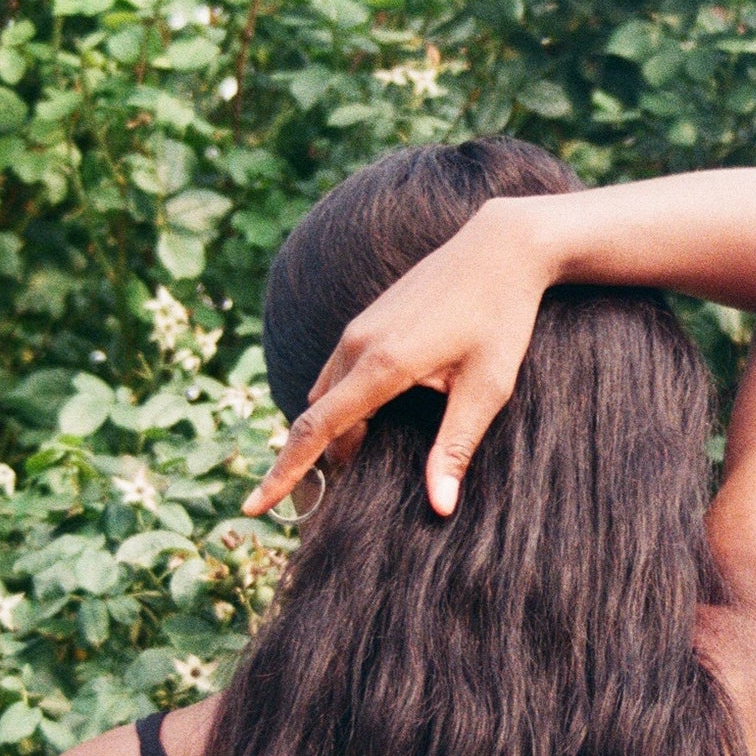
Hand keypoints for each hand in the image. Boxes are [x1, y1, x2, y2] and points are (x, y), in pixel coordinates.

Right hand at [242, 198, 550, 518]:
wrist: (500, 248)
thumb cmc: (502, 320)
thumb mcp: (488, 389)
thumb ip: (456, 447)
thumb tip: (439, 506)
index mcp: (381, 364)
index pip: (316, 430)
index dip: (284, 474)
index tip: (253, 506)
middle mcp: (357, 345)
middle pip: (319, 419)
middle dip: (316, 462)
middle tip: (330, 505)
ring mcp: (359, 329)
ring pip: (327, 396)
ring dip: (333, 434)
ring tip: (355, 469)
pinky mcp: (368, 322)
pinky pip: (338, 375)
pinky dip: (342, 408)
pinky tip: (370, 426)